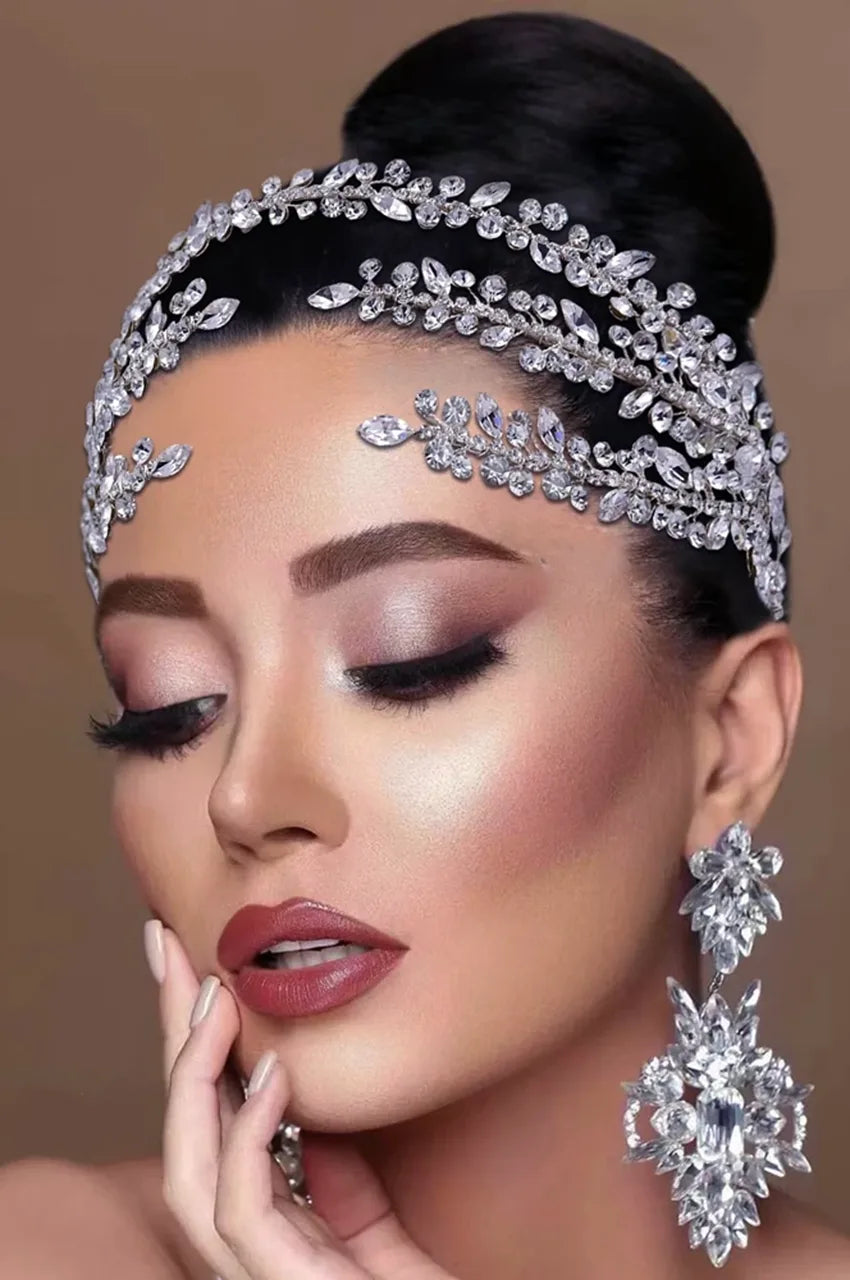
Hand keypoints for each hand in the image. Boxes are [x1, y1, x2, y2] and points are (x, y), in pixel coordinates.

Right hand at [154, 924, 457, 1279]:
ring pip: (188, 1172)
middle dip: (171, 1038)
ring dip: (194, 1079)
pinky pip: (244, 1211)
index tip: (193, 963)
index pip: (213, 1121)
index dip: (193, 1045)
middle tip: (167, 946)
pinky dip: (248, 1138)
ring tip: (213, 1000)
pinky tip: (274, 1077)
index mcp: (268, 1227)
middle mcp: (251, 1248)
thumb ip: (339, 1184)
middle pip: (185, 1132)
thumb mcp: (375, 1233)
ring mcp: (262, 1272)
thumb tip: (307, 1109)